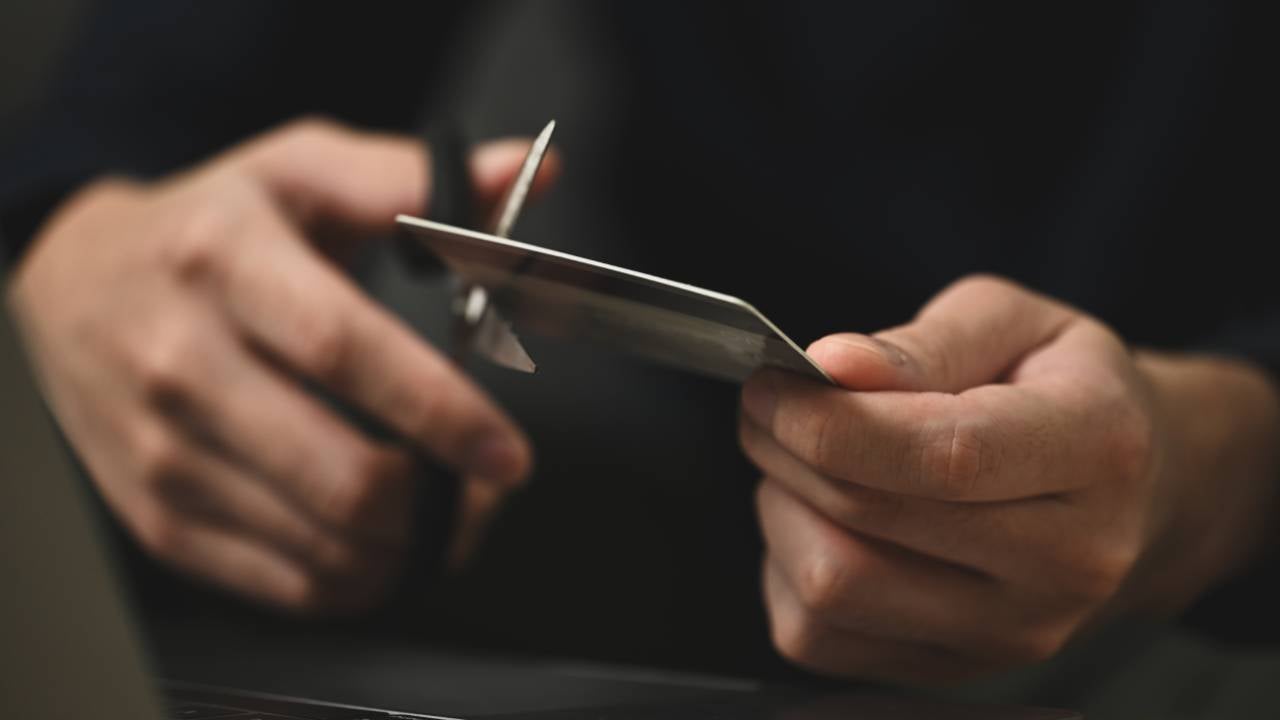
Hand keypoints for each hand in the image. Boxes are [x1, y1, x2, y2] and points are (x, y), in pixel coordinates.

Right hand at [7, 118, 555, 612]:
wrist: (72, 286)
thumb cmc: (208, 229)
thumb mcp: (299, 171)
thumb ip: (415, 179)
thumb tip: (527, 171)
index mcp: (225, 265)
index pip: (344, 351)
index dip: (440, 411)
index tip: (509, 453)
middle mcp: (182, 364)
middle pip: (339, 477)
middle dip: (442, 503)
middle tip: (491, 485)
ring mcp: (164, 454)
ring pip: (324, 549)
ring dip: (414, 547)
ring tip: (452, 511)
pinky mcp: (158, 519)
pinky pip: (287, 586)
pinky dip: (361, 579)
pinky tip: (388, 540)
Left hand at [741, 275, 1279, 683]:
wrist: (1137, 494)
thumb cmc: (1065, 391)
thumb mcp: (1016, 321)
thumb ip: (925, 342)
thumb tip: (833, 366)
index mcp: (1098, 449)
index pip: (944, 454)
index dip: (832, 420)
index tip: (774, 383)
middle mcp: (1069, 560)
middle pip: (871, 519)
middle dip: (788, 450)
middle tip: (769, 407)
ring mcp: (1015, 632)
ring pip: (834, 586)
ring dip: (783, 509)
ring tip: (801, 463)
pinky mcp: (955, 669)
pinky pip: (819, 635)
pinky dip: (788, 571)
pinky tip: (820, 522)